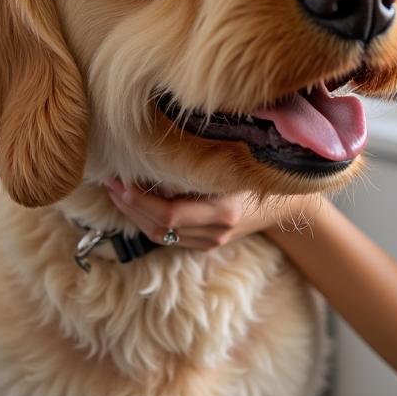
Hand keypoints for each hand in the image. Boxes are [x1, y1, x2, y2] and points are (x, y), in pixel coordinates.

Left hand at [103, 178, 319, 250]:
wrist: (287, 204)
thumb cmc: (259, 175)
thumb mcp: (235, 167)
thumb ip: (202, 166)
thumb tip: (157, 150)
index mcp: (224, 211)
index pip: (169, 215)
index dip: (139, 201)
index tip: (119, 180)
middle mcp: (216, 231)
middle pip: (159, 227)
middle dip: (129, 207)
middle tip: (109, 183)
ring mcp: (212, 242)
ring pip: (160, 236)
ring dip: (134, 216)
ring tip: (116, 192)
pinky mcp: (207, 245)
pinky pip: (169, 238)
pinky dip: (148, 222)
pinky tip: (135, 205)